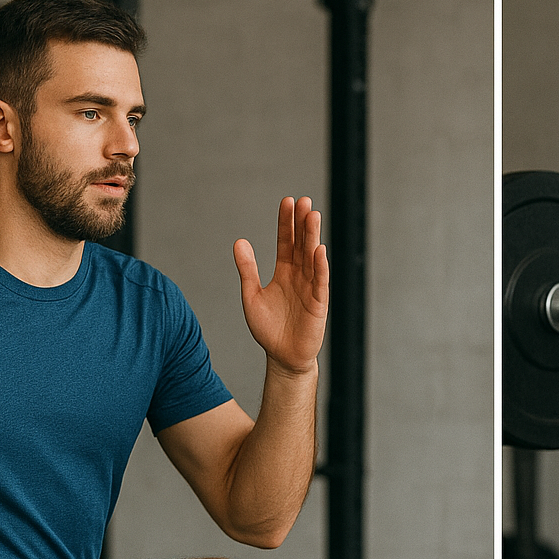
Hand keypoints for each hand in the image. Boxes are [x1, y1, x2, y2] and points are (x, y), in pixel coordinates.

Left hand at [234, 197, 329, 374]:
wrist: (282, 357)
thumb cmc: (268, 329)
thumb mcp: (251, 296)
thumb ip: (247, 269)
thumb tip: (239, 241)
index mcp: (284, 272)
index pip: (286, 242)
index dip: (286, 223)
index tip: (286, 201)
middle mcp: (299, 276)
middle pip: (302, 244)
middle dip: (302, 223)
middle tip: (303, 200)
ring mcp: (310, 288)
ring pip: (312, 258)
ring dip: (313, 237)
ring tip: (312, 215)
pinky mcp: (318, 303)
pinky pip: (320, 281)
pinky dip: (319, 266)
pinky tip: (319, 249)